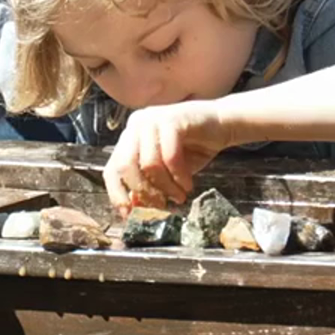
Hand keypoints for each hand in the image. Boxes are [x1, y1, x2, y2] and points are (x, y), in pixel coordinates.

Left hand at [102, 101, 231, 214]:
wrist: (223, 124)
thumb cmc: (193, 148)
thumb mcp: (167, 171)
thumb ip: (149, 184)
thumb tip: (133, 208)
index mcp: (129, 137)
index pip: (111, 168)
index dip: (117, 193)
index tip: (128, 214)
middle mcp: (136, 126)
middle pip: (125, 166)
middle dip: (143, 192)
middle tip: (160, 206)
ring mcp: (152, 119)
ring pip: (148, 163)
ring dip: (165, 186)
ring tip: (179, 196)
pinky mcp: (172, 119)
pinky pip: (170, 156)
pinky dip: (179, 176)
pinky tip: (187, 185)